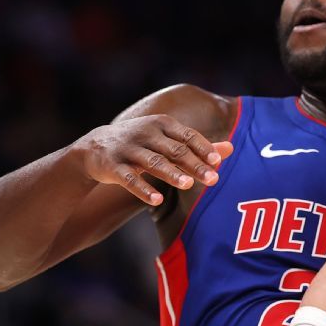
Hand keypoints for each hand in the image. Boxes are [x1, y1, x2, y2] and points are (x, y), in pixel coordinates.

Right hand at [76, 114, 233, 204]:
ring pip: (153, 162)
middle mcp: (146, 134)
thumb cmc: (141, 143)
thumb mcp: (167, 139)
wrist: (95, 147)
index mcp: (161, 124)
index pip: (187, 136)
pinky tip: (157, 200)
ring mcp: (128, 149)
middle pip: (174, 150)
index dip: (203, 148)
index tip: (218, 162)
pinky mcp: (113, 166)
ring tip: (188, 185)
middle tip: (213, 179)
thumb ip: (197, 145)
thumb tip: (230, 149)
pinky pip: (130, 179)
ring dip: (171, 173)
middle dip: (194, 164)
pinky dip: (143, 189)